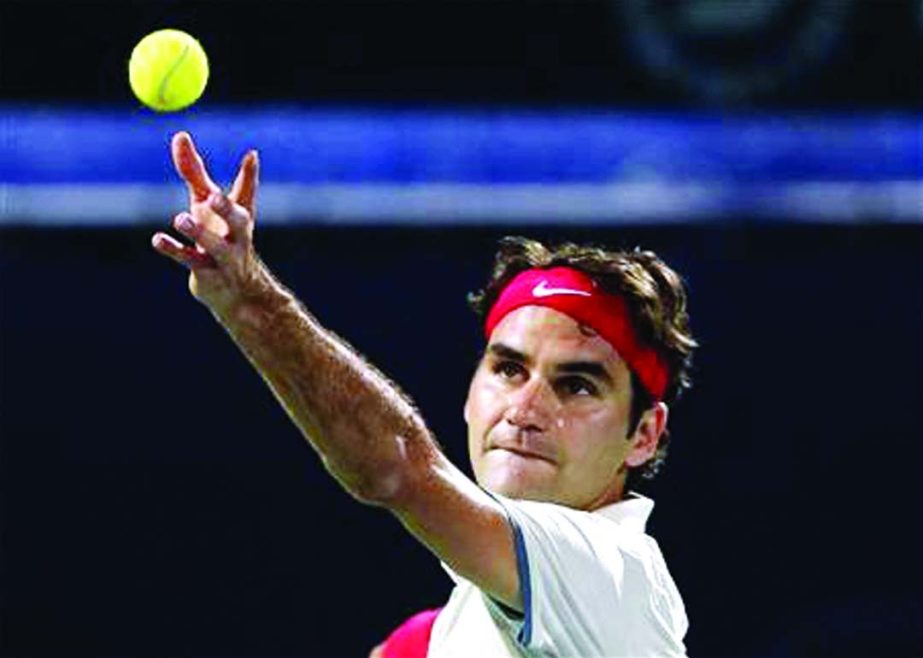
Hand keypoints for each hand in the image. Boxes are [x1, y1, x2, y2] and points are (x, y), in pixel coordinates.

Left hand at [151, 131, 260, 314]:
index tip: (251, 155)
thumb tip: (180, 135)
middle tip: (213, 196)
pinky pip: (190, 261)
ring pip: (215, 246)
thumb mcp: (204, 203)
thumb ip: (194, 171)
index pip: (247, 193)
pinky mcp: (207, 273)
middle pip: (238, 221)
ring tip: (180, 219)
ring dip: (198, 233)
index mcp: (240, 216)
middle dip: (227, 209)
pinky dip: (173, 250)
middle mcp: (237, 236)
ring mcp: (224, 257)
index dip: (250, 175)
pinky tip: (158, 240)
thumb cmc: (218, 235)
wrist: (234, 290)